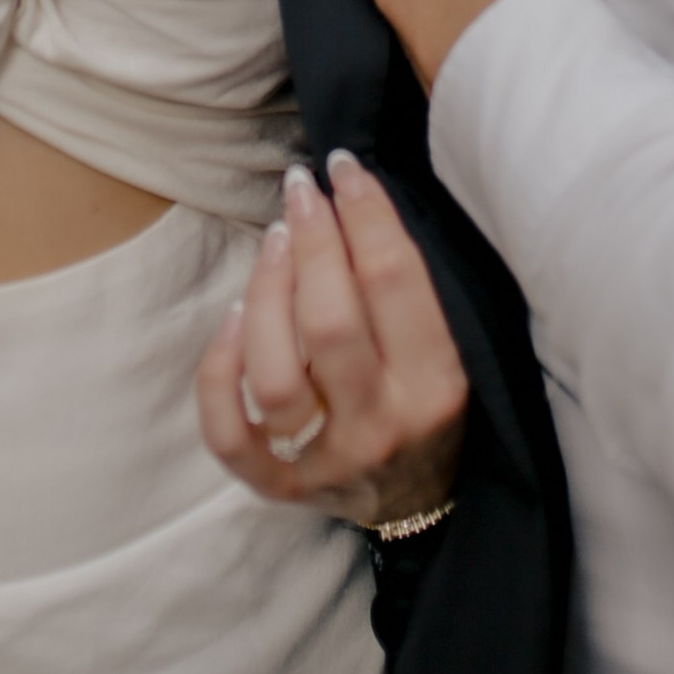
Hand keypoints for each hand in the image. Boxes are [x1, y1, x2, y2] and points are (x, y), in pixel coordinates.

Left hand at [196, 152, 466, 527]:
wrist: (420, 504)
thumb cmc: (429, 401)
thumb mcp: (453, 347)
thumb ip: (413, 286)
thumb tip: (350, 194)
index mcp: (437, 386)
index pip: (394, 282)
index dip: (366, 212)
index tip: (344, 168)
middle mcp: (381, 426)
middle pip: (331, 321)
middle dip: (312, 240)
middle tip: (301, 191)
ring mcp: (324, 462)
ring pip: (275, 373)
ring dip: (266, 292)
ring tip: (275, 240)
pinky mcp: (277, 487)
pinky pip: (228, 431)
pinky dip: (220, 369)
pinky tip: (231, 317)